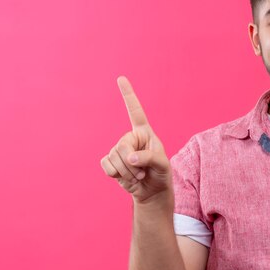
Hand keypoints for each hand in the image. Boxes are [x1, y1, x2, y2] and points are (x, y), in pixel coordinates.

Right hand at [100, 77, 171, 201]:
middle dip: (131, 164)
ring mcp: (118, 149)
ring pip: (114, 157)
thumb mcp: (162, 165)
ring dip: (127, 172)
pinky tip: (126, 178)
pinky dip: (116, 175)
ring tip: (137, 175)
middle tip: (143, 172)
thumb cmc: (160, 174)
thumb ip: (149, 158)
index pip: (135, 111)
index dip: (128, 95)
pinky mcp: (110, 161)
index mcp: (144, 132)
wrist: (152, 191)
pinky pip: (106, 166)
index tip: (120, 78)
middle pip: (121, 145)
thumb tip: (129, 157)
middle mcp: (130, 138)